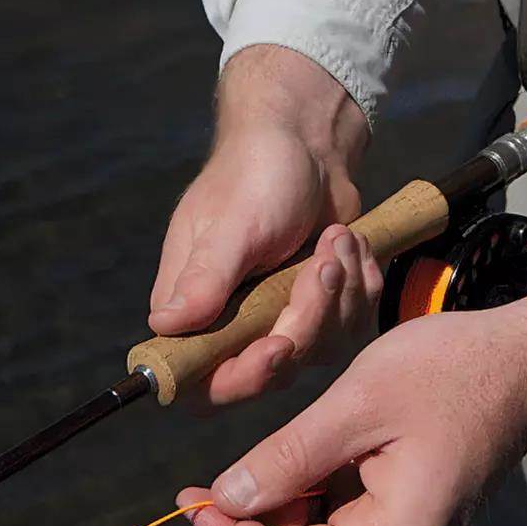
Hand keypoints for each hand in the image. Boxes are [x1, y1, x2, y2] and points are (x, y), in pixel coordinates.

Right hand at [148, 45, 378, 405]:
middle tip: (323, 263)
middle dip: (310, 317)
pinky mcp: (324, 308)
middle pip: (276, 370)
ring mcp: (282, 318)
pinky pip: (353, 325)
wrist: (308, 143)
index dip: (243, 378)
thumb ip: (204, 278)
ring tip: (336, 237)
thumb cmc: (256, 173)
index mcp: (196, 310)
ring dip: (341, 291)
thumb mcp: (232, 224)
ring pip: (323, 348)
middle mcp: (235, 324)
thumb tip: (165, 326)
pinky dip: (361, 283)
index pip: (205, 381)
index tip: (278, 344)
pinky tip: (351, 243)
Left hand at [173, 240, 526, 525]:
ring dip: (281, 507)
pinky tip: (297, 454)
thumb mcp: (356, 405)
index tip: (187, 499)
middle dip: (251, 525)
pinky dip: (312, 492)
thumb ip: (288, 458)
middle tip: (205, 481)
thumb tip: (227, 499)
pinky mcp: (414, 512)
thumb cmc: (449, 371)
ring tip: (254, 460)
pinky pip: (347, 518)